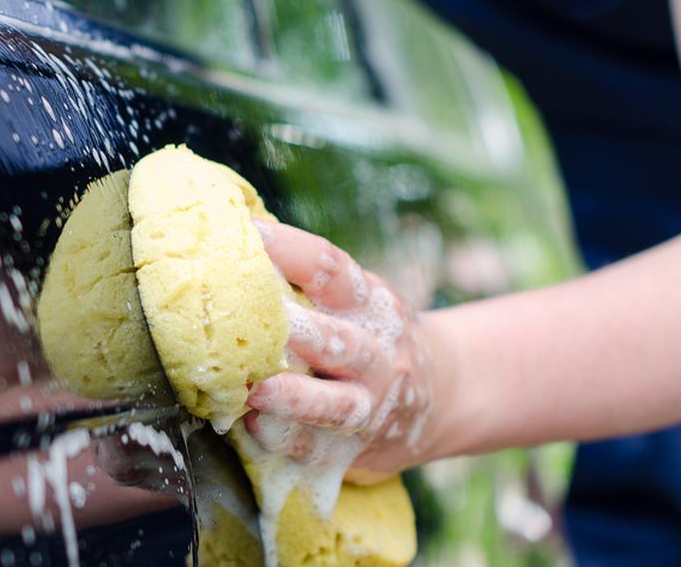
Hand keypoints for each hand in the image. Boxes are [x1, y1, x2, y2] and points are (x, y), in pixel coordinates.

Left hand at [245, 221, 437, 481]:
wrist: (444, 394)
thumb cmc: (373, 335)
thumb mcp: (359, 299)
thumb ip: (310, 279)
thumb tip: (236, 233)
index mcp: (368, 302)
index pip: (329, 269)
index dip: (289, 249)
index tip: (248, 235)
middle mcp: (376, 351)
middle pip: (337, 339)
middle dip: (296, 330)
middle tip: (251, 319)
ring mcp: (371, 403)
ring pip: (335, 402)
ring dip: (294, 395)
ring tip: (256, 389)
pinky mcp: (357, 445)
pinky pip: (321, 447)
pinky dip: (288, 439)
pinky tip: (256, 428)